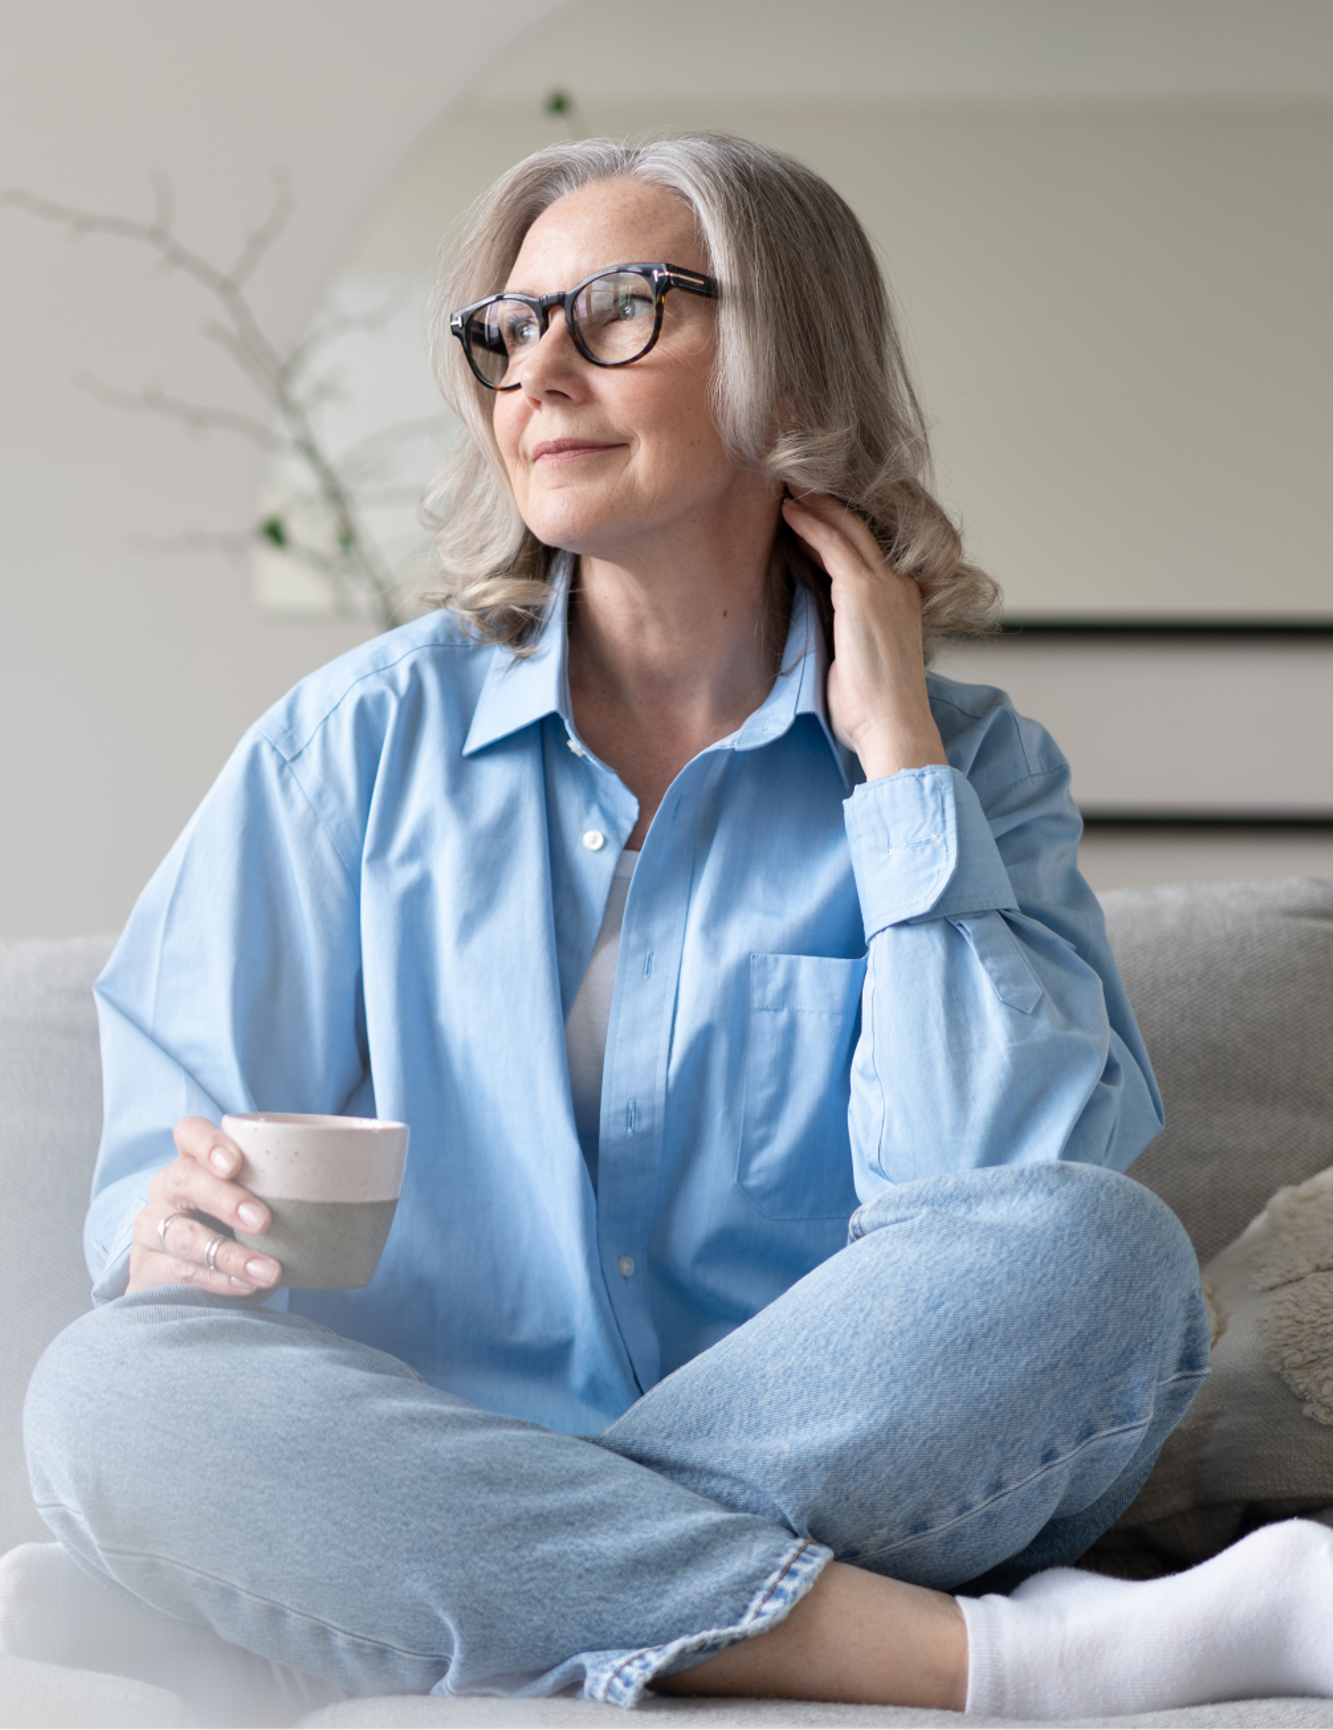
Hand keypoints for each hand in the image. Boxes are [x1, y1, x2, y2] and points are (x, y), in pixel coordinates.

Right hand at [127, 1117, 281, 1295]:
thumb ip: (294, 1186)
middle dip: (225, 1199)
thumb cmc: (241, 1226)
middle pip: (184, 1180)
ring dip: (230, 1254)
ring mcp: (154, 1228)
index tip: (237, 1163)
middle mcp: (169, 1188)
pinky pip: (181, 1273)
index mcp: (195, 1161)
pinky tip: (247, 1287)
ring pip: (183, 1235)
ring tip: (270, 1270)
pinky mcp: (149, 1269)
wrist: (194, 1279)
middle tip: (263, 1219)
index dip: (208, 1144)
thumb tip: (377, 1178)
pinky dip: (219, 1281)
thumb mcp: (262, 1199)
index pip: (189, 1134)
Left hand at [782, 491, 947, 781]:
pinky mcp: (863, 591)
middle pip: (858, 531)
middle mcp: (898, 586)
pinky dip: (809, 524)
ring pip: (846, 529)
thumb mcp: (858, 659)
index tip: (808, 517)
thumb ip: (844, 632)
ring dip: (814, 505)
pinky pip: (832, 544)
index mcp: (900, 602)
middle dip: (825, 505)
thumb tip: (814, 619)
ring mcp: (883, 586)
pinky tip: (788, 514)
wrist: (892, 726)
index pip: (865, 553)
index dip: (834, 531)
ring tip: (787, 489)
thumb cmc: (872, 709)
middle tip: (795, 486)